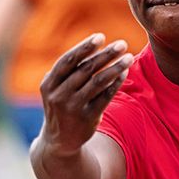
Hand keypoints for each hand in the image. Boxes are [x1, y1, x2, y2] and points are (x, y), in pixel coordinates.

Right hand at [39, 34, 132, 154]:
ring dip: (115, 68)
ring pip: (98, 82)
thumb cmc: (61, 106)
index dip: (84, 47)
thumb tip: (97, 46)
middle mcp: (59, 96)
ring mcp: (72, 108)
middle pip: (85, 69)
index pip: (67, 61)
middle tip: (122, 44)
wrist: (59, 142)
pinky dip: (116, 84)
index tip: (101, 37)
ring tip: (129, 58)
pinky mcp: (86, 119)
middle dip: (105, 55)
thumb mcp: (56, 89)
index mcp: (49, 84)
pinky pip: (105, 97)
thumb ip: (70, 71)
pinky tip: (124, 73)